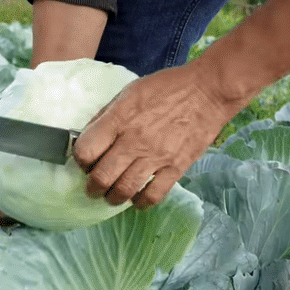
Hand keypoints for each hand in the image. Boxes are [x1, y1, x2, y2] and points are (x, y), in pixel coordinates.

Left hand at [73, 64, 236, 208]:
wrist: (208, 90)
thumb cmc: (168, 87)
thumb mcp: (130, 92)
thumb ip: (107, 115)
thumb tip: (88, 135)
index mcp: (120, 119)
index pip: (86, 150)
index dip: (80, 160)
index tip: (85, 162)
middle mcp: (134, 140)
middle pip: (101, 177)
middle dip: (92, 187)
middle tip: (94, 187)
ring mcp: (156, 156)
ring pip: (124, 190)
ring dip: (113, 198)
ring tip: (112, 196)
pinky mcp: (176, 167)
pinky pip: (153, 195)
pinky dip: (141, 202)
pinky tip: (137, 198)